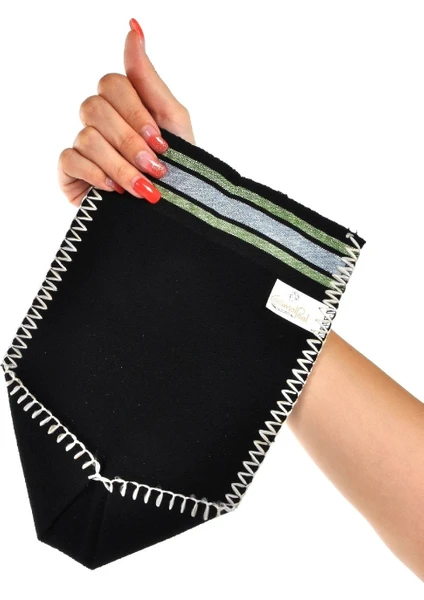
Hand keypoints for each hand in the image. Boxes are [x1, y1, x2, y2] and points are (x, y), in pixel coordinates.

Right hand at [58, 18, 194, 206]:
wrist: (175, 210)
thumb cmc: (178, 165)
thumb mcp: (173, 120)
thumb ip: (149, 79)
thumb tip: (134, 29)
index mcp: (123, 103)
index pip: (112, 83)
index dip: (135, 112)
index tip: (160, 140)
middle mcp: (99, 119)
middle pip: (95, 107)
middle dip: (130, 142)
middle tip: (154, 167)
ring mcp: (83, 144)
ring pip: (87, 137)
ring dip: (120, 164)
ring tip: (143, 187)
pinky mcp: (70, 170)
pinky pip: (71, 159)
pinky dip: (97, 174)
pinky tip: (114, 189)